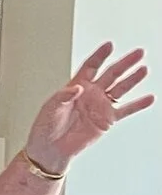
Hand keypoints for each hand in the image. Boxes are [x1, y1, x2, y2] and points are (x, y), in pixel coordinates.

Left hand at [23, 43, 150, 171]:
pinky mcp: (107, 120)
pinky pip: (126, 110)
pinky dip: (138, 105)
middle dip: (124, 63)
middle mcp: (91, 93)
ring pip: (121, 89)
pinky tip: (149, 98)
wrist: (50, 149)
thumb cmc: (46, 127)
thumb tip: (76, 88)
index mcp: (76, 86)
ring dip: (132, 79)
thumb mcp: (50, 108)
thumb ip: (63, 96)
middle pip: (111, 74)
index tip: (109, 45)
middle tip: (138, 53)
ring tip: (143, 69)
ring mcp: (100, 106)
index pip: (90, 67)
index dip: (100, 56)